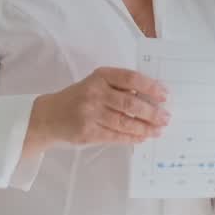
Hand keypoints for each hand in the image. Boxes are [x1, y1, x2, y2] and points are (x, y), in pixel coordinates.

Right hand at [26, 68, 168, 152]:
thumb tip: (151, 98)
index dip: (150, 86)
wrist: (48, 116)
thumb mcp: (95, 85)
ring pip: (125, 121)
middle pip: (130, 102)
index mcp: (100, 76)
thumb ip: (118, 88)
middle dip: (152, 112)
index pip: (130, 78)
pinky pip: (115, 136)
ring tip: (158, 130)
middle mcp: (95, 92)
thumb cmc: (78, 98)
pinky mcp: (88, 132)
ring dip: (145, 128)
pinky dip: (131, 138)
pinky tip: (142, 138)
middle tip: (166, 118)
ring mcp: (90, 113)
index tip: (165, 95)